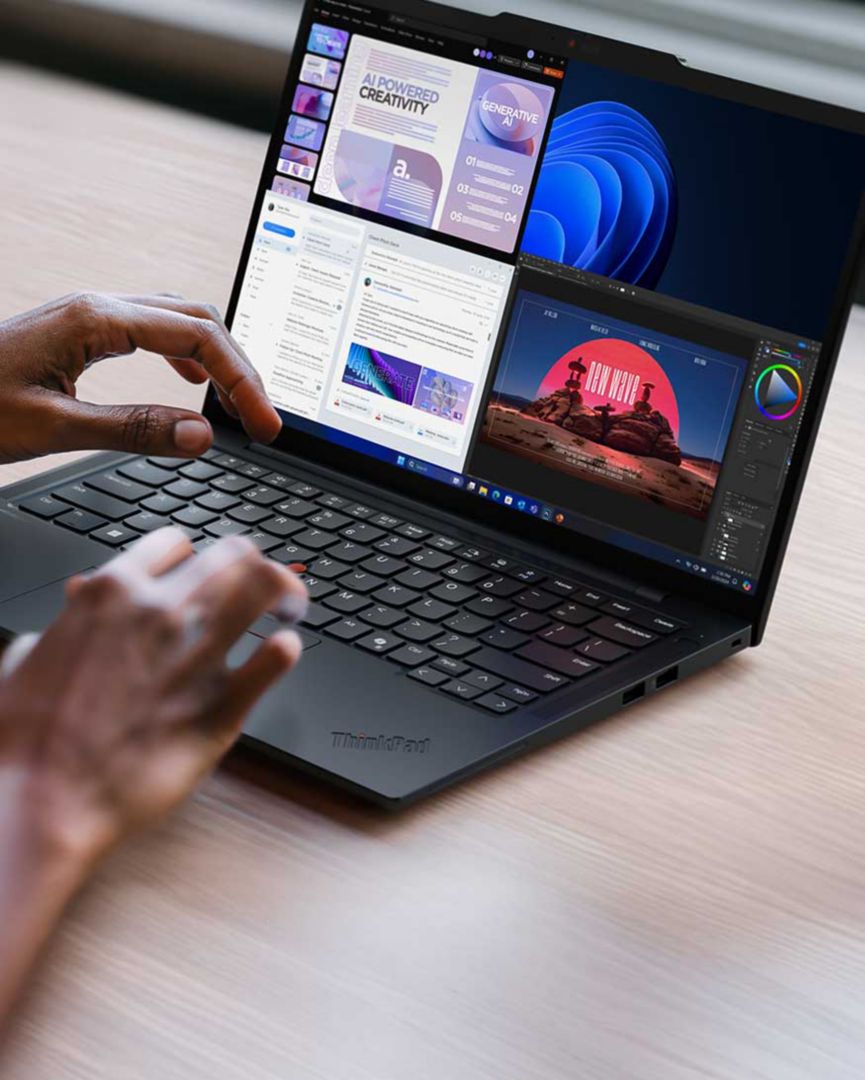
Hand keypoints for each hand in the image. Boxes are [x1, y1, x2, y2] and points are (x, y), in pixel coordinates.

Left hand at [0, 291, 281, 463]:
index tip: (265, 427)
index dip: (242, 382)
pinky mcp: (82, 332)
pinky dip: (186, 354)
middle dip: (239, 367)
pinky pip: (152, 329)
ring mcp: (90, 316)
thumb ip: (132, 428)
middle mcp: (98, 307)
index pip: (197, 336)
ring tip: (239, 403)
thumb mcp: (52, 427)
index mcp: (95, 320)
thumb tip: (202, 434)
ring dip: (217, 358)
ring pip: (178, 319)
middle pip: (197, 318)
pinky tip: (191, 380)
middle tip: (262, 421)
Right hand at [0, 527, 306, 866]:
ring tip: (290, 607)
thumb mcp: (27, 659)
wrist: (44, 804)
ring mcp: (198, 655)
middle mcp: (163, 612)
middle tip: (261, 585)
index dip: (193, 557)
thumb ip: (66, 621)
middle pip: (232, 555)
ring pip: (264, 590)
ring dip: (284, 592)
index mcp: (113, 592)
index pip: (176, 543)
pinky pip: (276, 658)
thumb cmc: (28, 741)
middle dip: (251, 564)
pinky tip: (286, 650)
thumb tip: (77, 599)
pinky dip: (287, 648)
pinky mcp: (224, 704)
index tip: (202, 573)